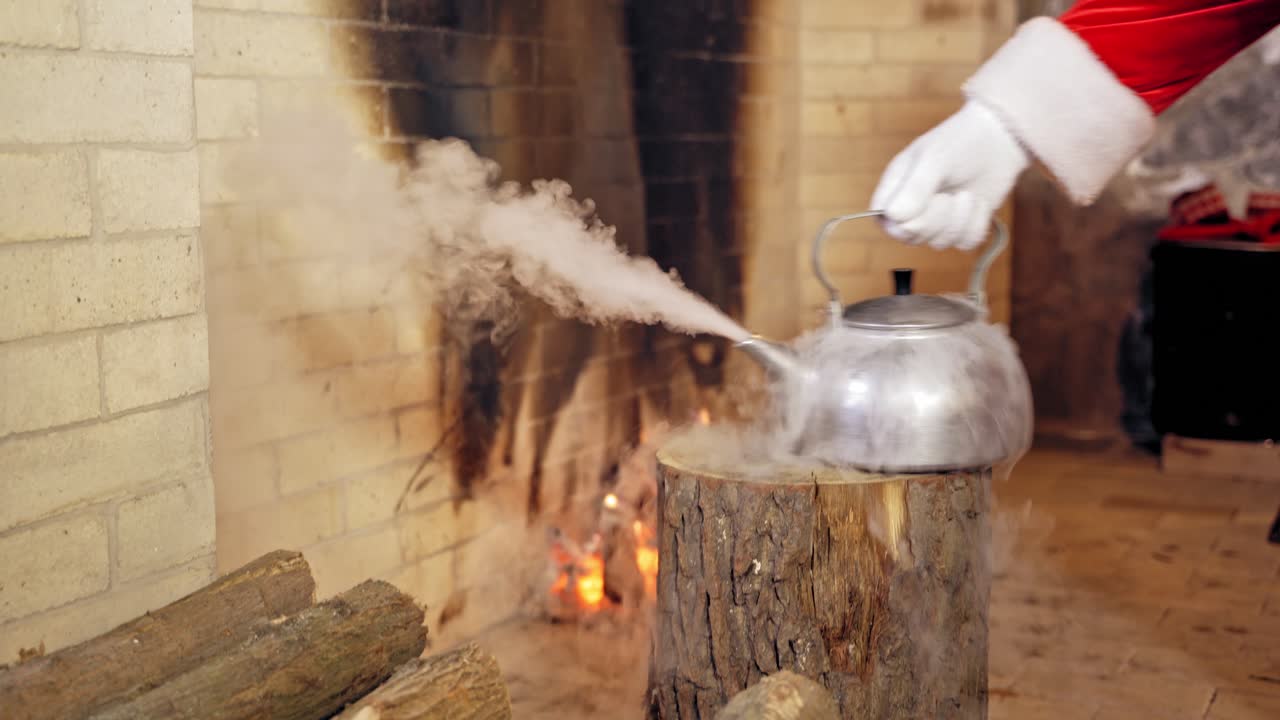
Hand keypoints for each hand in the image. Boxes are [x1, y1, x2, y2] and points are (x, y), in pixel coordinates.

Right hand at [871, 100, 1027, 249]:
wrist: (1000, 139)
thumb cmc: (960, 142)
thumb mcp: (934, 159)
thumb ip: (914, 188)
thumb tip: (895, 217)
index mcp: (896, 188)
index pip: (884, 220)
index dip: (902, 221)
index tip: (923, 203)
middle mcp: (912, 208)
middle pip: (912, 236)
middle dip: (937, 218)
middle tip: (949, 194)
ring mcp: (937, 220)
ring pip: (940, 242)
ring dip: (960, 218)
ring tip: (967, 193)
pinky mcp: (961, 227)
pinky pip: (964, 243)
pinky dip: (977, 223)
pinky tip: (979, 202)